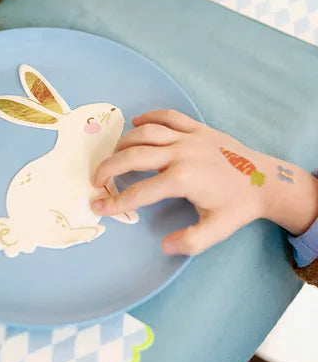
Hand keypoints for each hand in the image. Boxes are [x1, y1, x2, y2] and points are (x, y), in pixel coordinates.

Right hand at [92, 110, 317, 254]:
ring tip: (112, 156)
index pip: (139, 192)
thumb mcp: (216, 230)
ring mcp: (189, 137)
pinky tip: (136, 123)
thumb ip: (189, 242)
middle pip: (133, 156)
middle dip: (109, 167)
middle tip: (95, 178)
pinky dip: (150, 116)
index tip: (98, 205)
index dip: (115, 201)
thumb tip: (163, 245)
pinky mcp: (198, 128)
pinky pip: (169, 116)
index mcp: (182, 180)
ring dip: (124, 142)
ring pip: (146, 133)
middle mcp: (180, 154)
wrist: (265, 180)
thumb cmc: (239, 206)